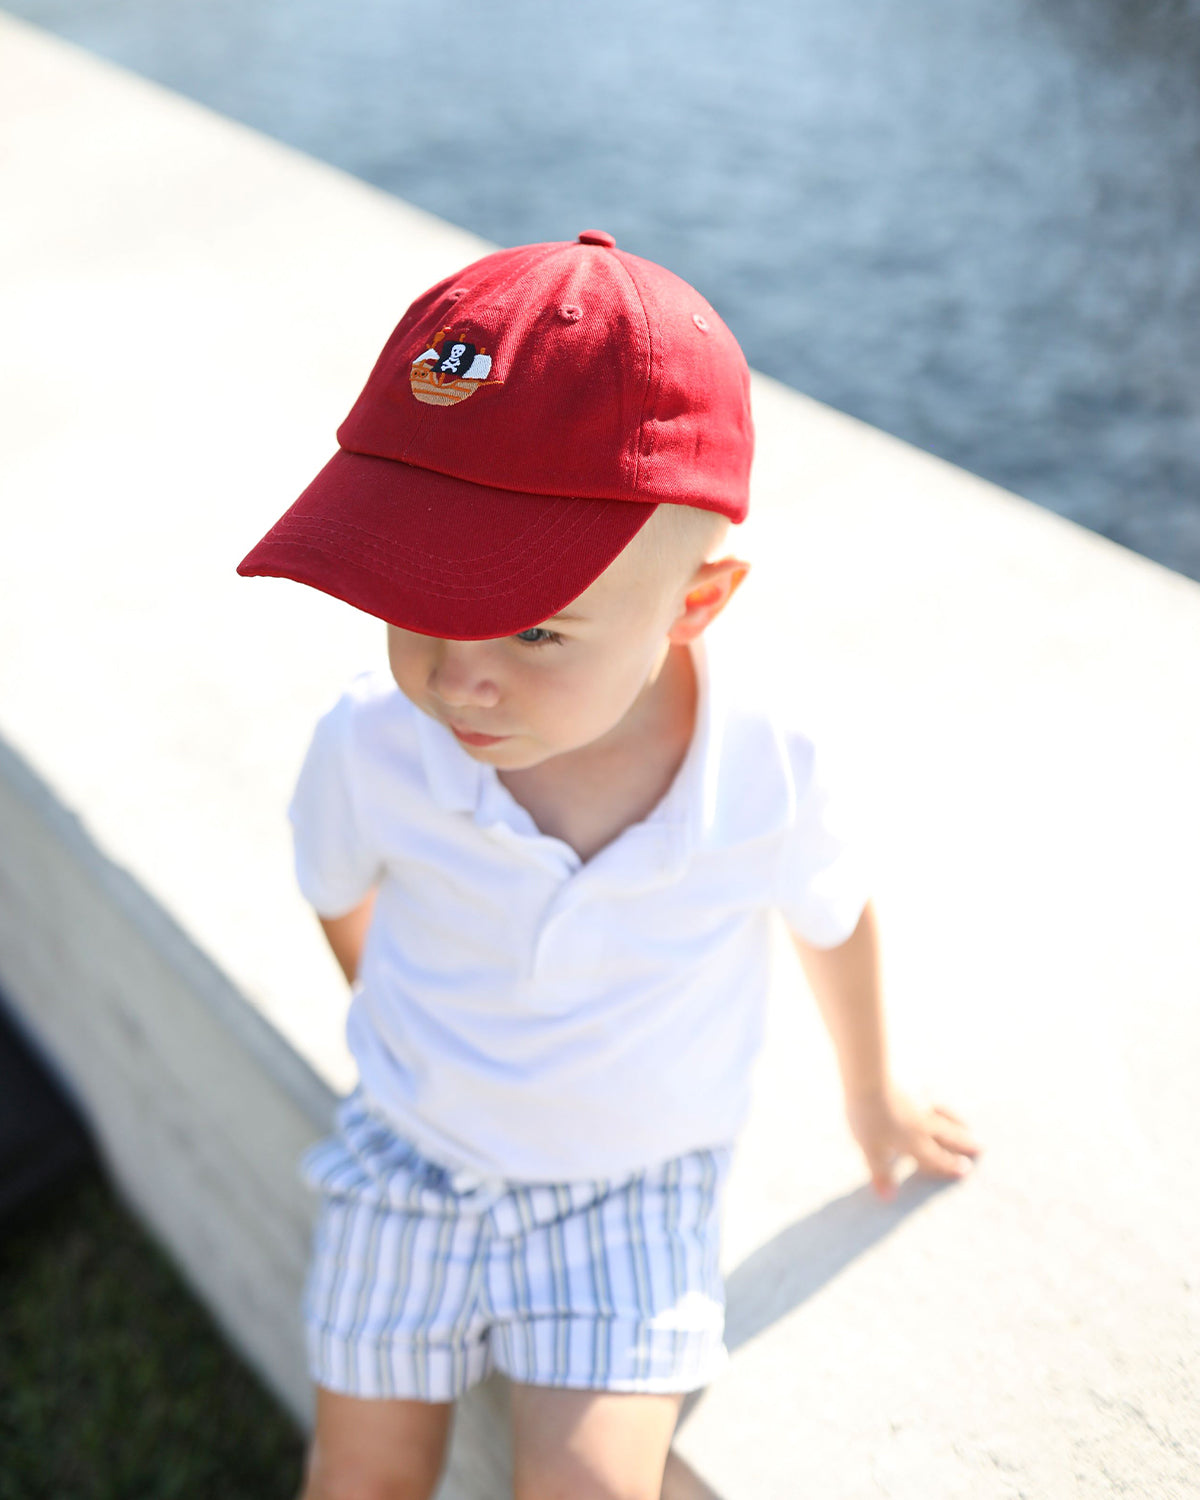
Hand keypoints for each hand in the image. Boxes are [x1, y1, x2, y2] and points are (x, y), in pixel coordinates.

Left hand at [844, 1083, 981, 1200]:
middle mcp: (922, 1123)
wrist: (869, 1080)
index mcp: (913, 1142)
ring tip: (968, 1125)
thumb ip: (882, 1173)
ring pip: (943, 1115)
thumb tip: (889, 1199)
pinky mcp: (911, 1085)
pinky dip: (939, 1098)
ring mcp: (919, 1102)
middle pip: (946, 1135)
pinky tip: (936, 1094)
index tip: (967, 1170)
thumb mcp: (871, 1151)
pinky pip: (931, 1094)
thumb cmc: (868, 1118)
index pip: (935, 1157)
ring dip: (957, 1122)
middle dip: (963, 1143)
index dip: (949, 1165)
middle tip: (981, 1147)